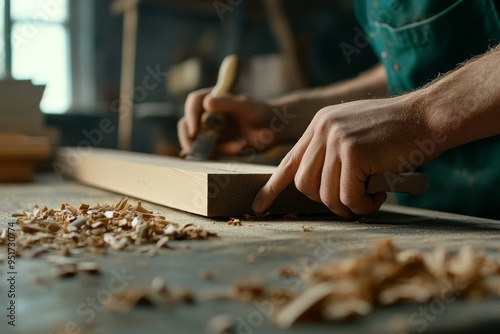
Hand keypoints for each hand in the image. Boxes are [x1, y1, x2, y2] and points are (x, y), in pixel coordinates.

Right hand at [177, 88, 280, 156]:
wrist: (272, 129)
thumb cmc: (260, 112)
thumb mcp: (245, 106)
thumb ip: (227, 103)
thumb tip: (207, 103)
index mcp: (213, 98)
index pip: (194, 102)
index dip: (191, 114)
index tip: (194, 130)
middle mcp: (208, 114)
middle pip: (186, 123)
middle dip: (186, 136)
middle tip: (193, 148)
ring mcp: (210, 131)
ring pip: (192, 141)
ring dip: (198, 148)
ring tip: (218, 151)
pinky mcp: (215, 145)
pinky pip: (205, 152)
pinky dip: (211, 155)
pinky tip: (227, 152)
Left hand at [252, 96, 438, 218]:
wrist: (429, 116)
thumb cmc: (396, 133)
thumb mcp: (355, 135)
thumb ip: (332, 154)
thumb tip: (316, 188)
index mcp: (319, 124)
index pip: (289, 161)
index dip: (272, 187)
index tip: (258, 206)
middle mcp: (322, 128)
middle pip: (304, 184)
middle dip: (326, 200)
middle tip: (352, 200)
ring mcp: (336, 138)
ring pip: (326, 194)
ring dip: (349, 206)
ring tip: (370, 197)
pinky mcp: (354, 150)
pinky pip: (348, 197)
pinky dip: (363, 206)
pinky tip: (380, 196)